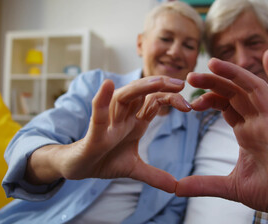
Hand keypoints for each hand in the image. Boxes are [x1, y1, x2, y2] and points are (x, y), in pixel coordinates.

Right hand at [26, 76, 190, 192]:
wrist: (78, 168)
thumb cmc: (104, 160)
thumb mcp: (133, 168)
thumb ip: (154, 175)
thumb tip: (176, 187)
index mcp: (134, 122)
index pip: (154, 102)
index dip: (171, 98)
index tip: (189, 105)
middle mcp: (122, 118)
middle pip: (141, 94)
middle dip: (160, 85)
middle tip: (180, 83)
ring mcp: (108, 124)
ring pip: (122, 98)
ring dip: (139, 88)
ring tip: (156, 82)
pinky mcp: (93, 135)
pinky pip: (98, 116)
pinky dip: (102, 102)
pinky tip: (107, 85)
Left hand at [176, 49, 267, 220]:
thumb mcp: (232, 186)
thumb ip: (204, 184)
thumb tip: (176, 188)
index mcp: (248, 131)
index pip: (226, 105)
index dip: (208, 98)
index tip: (189, 102)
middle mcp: (261, 122)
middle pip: (235, 92)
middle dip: (213, 82)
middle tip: (190, 76)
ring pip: (255, 89)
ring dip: (235, 74)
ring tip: (213, 63)